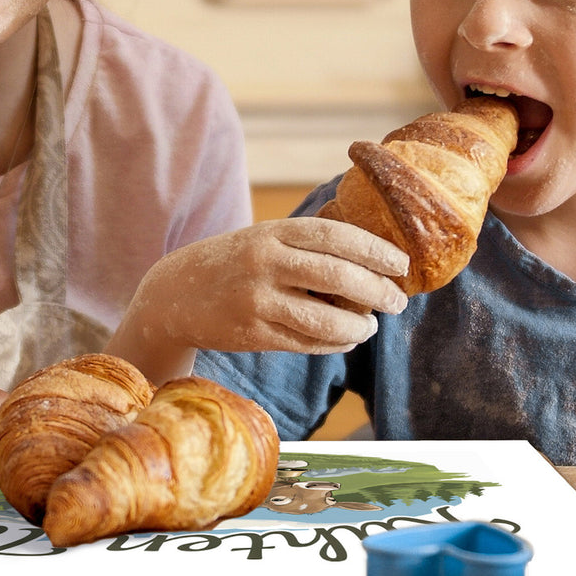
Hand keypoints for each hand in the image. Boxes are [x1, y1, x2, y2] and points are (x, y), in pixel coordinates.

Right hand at [107, 218, 409, 381]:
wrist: (175, 292)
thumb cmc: (233, 262)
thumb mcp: (263, 238)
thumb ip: (306, 244)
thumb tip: (371, 260)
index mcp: (272, 232)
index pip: (335, 235)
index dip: (374, 250)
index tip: (400, 263)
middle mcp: (264, 263)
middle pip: (337, 276)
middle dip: (376, 290)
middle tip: (397, 301)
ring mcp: (257, 300)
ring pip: (324, 319)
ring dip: (357, 326)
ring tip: (371, 327)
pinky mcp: (252, 334)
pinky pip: (306, 343)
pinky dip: (333, 343)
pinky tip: (346, 339)